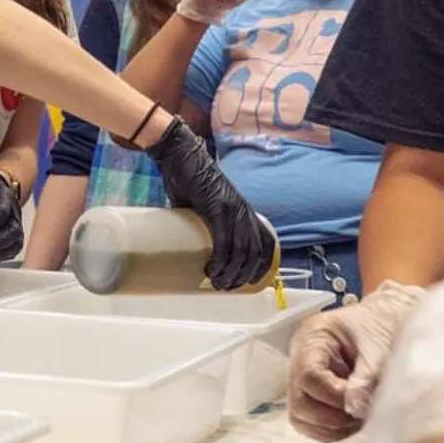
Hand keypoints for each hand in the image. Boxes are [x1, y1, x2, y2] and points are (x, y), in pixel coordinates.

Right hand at [145, 115, 274, 290]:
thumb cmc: (187, 177)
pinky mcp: (216, 208)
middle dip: (243, 276)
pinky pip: (224, 241)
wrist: (179, 154)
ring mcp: (232, 209)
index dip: (261, 265)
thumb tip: (187, 242)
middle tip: (226, 288)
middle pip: (254, 252)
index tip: (248, 282)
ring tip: (217, 284)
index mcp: (242, 209)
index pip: (264, 242)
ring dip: (231, 273)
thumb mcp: (201, 203)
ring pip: (241, 251)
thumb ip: (201, 220)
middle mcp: (243, 210)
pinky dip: (220, 260)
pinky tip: (212, 271)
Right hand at [287, 280, 425, 441]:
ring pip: (301, 418)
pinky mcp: (310, 395)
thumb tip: (355, 409)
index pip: (309, 377)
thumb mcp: (380, 349)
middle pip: (300, 402)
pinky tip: (352, 418)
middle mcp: (299, 358)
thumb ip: (367, 379)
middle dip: (332, 417)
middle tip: (361, 413)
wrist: (388, 324)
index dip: (335, 397)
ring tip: (359, 415)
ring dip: (332, 426)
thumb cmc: (383, 328)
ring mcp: (301, 377)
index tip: (362, 402)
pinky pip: (310, 424)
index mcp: (312, 337)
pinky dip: (331, 430)